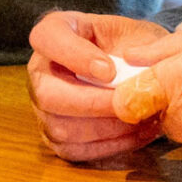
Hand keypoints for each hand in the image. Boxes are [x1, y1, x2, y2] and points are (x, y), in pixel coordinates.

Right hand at [27, 11, 168, 161]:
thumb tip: (132, 71)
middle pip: (47, 94)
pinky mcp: (56, 137)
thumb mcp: (139, 34)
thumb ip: (141, 47)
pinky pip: (74, 150)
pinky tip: (137, 133)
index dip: (75, 55)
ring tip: (140, 118)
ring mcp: (43, 107)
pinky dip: (108, 145)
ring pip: (61, 128)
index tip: (110, 70)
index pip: (47, 37)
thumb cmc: (135, 46)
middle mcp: (40, 70)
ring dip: (105, 128)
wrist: (140, 70)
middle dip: (93, 103)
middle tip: (130, 103)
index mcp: (55, 31)